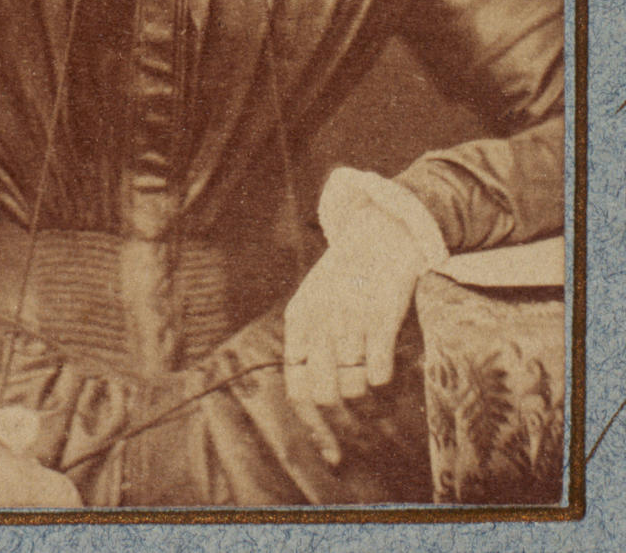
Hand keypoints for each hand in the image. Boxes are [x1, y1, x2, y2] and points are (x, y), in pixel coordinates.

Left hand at [283, 202, 425, 466]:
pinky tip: (388, 354)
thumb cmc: (352, 272)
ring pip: (355, 389)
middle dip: (344, 415)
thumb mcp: (317, 300)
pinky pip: (379, 374)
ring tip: (374, 359)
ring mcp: (347, 320)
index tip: (334, 455)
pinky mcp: (379, 316)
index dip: (314, 428)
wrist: (383, 230)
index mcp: (299, 319)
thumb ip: (312, 345)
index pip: (297, 391)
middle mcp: (318, 321)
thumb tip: (316, 403)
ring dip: (368, 387)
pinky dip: (385, 373)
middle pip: (324, 397)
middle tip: (364, 413)